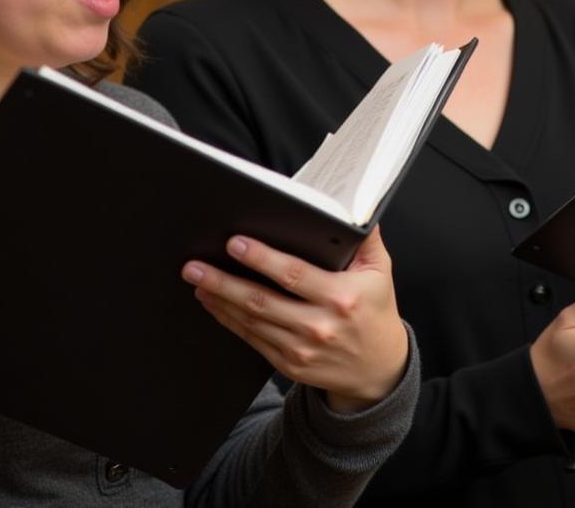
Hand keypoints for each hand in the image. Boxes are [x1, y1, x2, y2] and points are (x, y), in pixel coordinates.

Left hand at [181, 226, 407, 412]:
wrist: (378, 369)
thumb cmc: (375, 311)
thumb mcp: (380, 272)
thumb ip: (367, 237)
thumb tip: (358, 204)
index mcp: (341, 297)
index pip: (293, 274)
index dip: (262, 258)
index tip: (235, 243)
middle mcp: (319, 325)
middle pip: (262, 300)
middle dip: (224, 281)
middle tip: (195, 265)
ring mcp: (302, 349)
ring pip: (252, 320)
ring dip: (219, 299)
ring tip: (196, 280)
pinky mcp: (289, 364)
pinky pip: (252, 339)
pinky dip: (228, 320)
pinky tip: (212, 303)